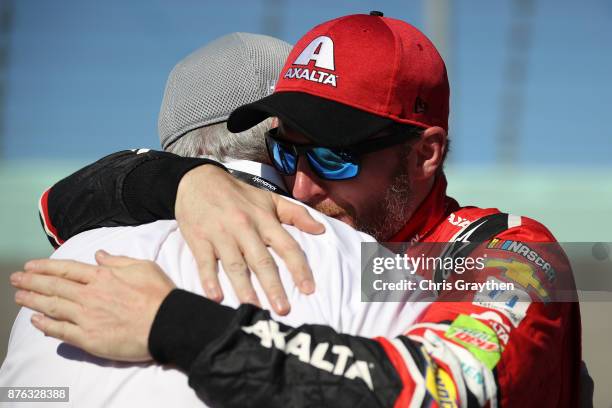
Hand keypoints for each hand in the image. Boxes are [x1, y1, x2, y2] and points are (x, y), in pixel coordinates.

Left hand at [10, 251, 174, 361]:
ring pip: (53, 307)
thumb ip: (118, 260)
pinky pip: (61, 331)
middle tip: (16, 279)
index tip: (31, 266)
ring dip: (33, 301)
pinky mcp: (89, 338)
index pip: (67, 270)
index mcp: (103, 276)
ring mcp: (87, 317)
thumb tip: (99, 255)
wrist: (167, 323)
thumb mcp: (143, 266)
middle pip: (54, 287)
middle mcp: (91, 295)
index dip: (46, 267)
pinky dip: (46, 325)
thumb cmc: (159, 294)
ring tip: (18, 297)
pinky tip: (35, 321)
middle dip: (32, 282)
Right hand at [176, 165, 324, 314]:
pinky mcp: (198, 240)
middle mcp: (244, 228)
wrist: (197, 180)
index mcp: (264, 219)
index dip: (299, 268)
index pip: (287, 246)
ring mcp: (220, 234)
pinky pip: (205, 263)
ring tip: (253, 310)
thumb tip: (321, 230)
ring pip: (235, 265)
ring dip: (244, 289)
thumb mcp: (269, 199)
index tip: (308, 290)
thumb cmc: (238, 194)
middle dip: (273, 287)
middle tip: (283, 310)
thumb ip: (297, 214)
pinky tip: (215, 297)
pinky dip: (209, 280)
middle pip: (262, 261)